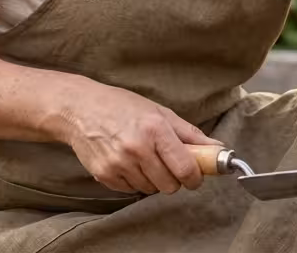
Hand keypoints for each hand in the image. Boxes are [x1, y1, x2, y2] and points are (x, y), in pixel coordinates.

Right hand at [61, 84, 221, 194]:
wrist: (80, 109)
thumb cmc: (122, 106)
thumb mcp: (160, 112)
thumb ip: (189, 134)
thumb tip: (217, 149)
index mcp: (155, 130)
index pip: (185, 168)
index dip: (195, 177)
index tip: (195, 176)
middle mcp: (137, 149)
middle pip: (169, 185)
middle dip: (173, 179)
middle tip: (167, 163)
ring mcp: (118, 164)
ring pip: (150, 190)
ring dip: (153, 180)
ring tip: (144, 159)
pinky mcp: (104, 175)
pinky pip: (131, 190)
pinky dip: (134, 181)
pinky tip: (128, 163)